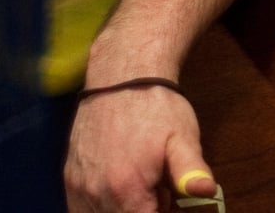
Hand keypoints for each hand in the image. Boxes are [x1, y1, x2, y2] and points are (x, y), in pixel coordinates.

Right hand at [64, 85, 216, 211]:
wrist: (122, 75)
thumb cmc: (156, 107)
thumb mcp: (183, 138)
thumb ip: (191, 172)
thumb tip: (205, 191)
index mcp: (127, 190)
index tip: (167, 199)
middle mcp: (96, 194)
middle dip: (143, 210)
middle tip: (157, 188)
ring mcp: (78, 188)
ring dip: (122, 209)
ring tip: (141, 184)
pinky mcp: (69, 179)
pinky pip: (80, 208)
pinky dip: (101, 206)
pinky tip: (120, 187)